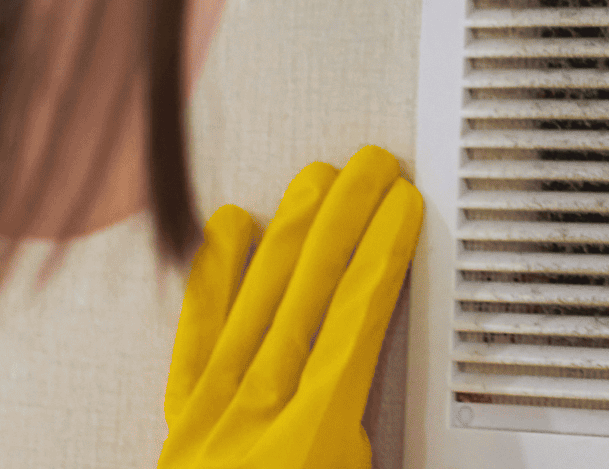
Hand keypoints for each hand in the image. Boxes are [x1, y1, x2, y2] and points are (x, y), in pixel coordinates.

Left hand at [158, 146, 424, 468]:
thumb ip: (385, 439)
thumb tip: (428, 415)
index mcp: (310, 440)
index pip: (357, 319)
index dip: (383, 251)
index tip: (402, 206)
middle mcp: (256, 416)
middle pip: (309, 292)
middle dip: (347, 218)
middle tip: (371, 168)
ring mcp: (210, 417)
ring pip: (255, 301)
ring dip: (291, 230)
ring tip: (316, 181)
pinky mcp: (181, 425)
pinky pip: (195, 340)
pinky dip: (214, 280)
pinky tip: (225, 233)